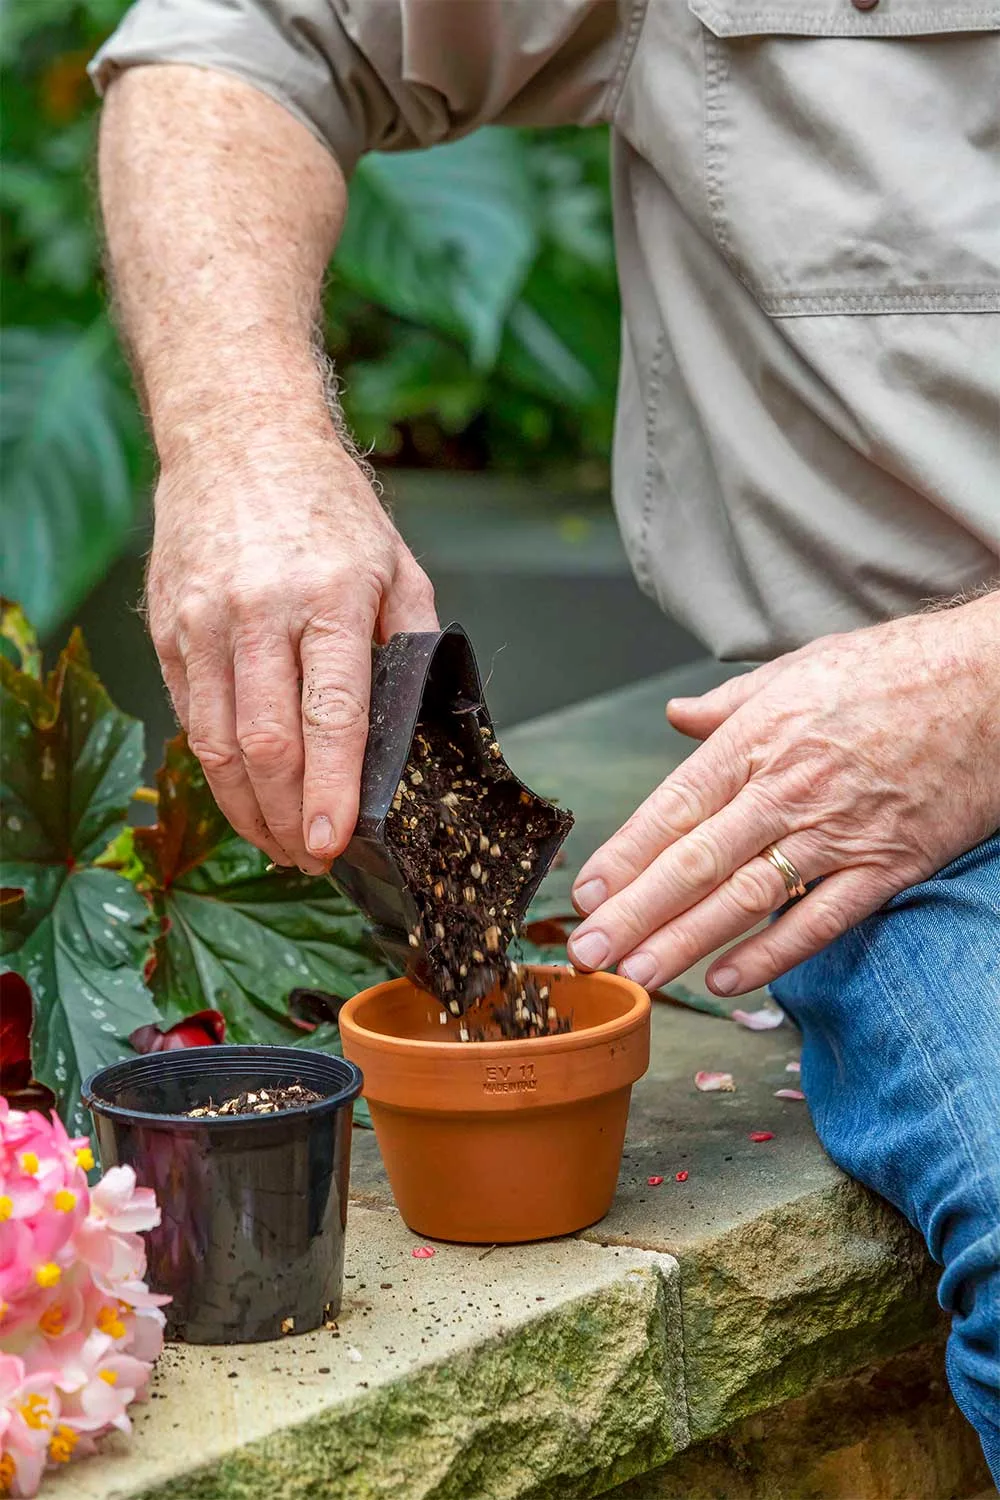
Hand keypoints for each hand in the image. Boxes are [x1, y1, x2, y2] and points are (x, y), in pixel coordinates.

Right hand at [147, 434, 437, 873]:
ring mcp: (204, 620)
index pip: (332, 718)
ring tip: (276, 840)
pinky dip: (214, 767)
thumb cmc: (327, 504)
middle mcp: (260, 611)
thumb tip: (419, 724)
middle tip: (310, 857)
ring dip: (245, 808)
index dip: (330, 793)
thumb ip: (409, 642)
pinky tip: (242, 790)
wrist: (239, 436)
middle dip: (287, 818)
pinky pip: (188, 716)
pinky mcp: (168, 627)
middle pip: (267, 745)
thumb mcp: (394, 563)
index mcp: (329, 598)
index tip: (333, 845)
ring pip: (215, 743)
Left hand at [567, 597, 999, 995]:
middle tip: (588, 951)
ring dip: (685, 942)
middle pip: (696, 861)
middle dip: (635, 912)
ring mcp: (839, 831)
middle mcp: (789, 788)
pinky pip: (820, 920)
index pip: (675, 807)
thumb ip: (730, 703)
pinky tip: (726, 981)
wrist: (994, 683)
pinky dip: (771, 953)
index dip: (625, 855)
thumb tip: (678, 716)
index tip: (587, 893)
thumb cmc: (897, 670)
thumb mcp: (799, 668)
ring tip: (638, 975)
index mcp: (759, 737)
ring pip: (746, 898)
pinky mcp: (888, 865)